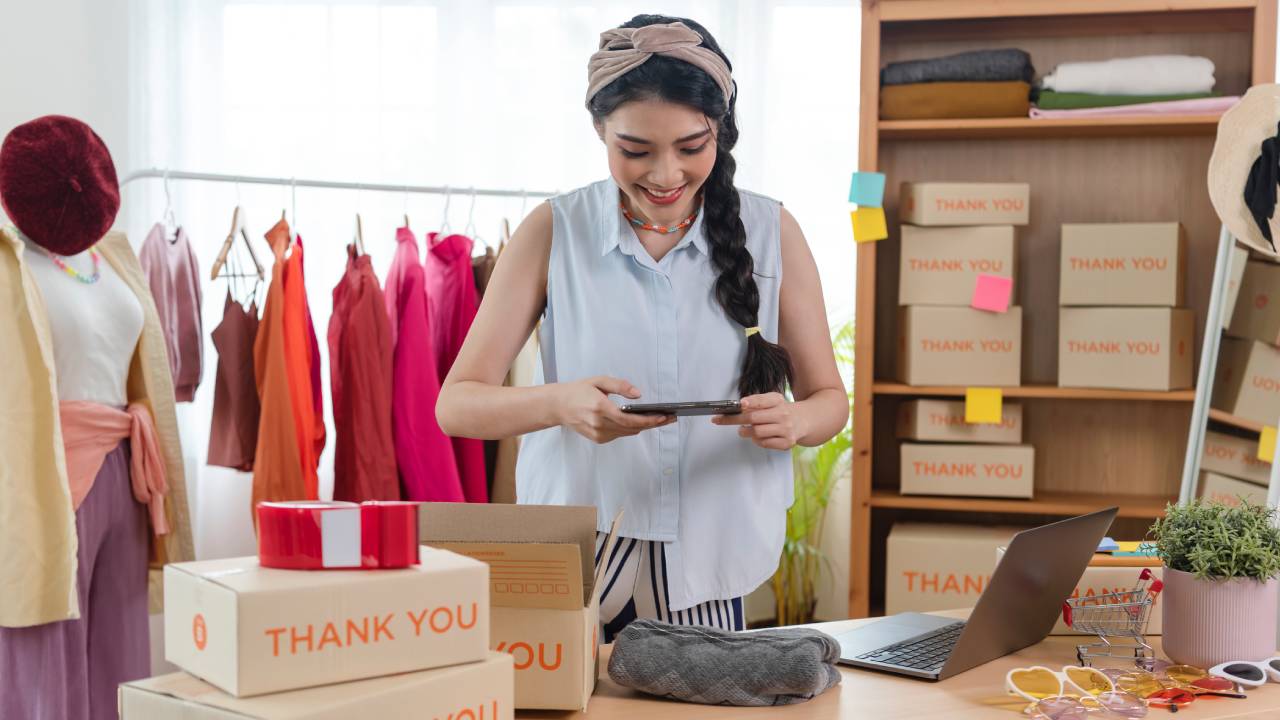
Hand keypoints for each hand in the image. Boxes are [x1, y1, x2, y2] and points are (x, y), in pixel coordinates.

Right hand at [556, 376, 673, 443]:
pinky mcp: (598, 439)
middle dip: (653, 423)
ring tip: (660, 419)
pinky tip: (640, 422)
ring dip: (644, 427)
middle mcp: (599, 424)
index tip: (664, 417)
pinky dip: (630, 428)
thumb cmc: (578, 391)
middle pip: (633, 428)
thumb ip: (619, 386)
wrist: (558, 406)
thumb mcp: (598, 381)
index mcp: (600, 408)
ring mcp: (598, 434)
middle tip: (670, 418)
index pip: (630, 419)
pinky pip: (620, 434)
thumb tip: (638, 394)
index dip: (649, 420)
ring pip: (628, 433)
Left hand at [712, 392, 801, 449]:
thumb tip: (740, 406)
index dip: (750, 402)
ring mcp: (786, 429)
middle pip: (753, 418)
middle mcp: (783, 414)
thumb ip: (757, 401)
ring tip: (743, 430)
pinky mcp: (787, 443)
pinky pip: (764, 443)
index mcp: (778, 401)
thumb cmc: (781, 410)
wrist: (803, 421)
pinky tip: (758, 436)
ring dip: (745, 432)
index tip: (740, 405)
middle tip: (721, 420)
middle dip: (734, 420)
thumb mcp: (772, 400)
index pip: (762, 401)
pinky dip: (756, 440)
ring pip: (757, 433)